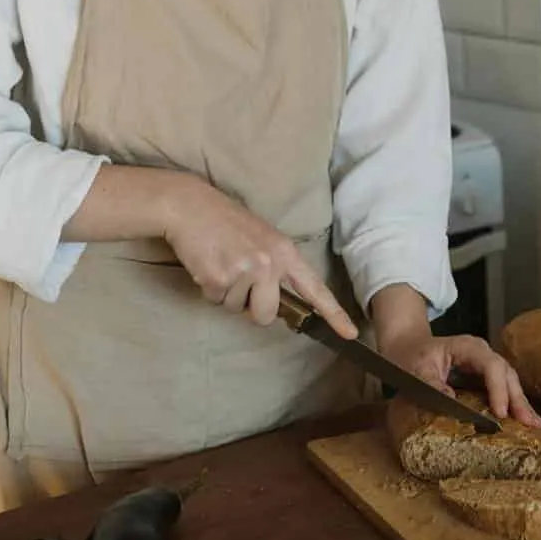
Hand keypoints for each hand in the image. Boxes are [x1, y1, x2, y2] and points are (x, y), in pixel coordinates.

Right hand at [162, 177, 359, 339]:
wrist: (190, 206)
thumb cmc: (225, 222)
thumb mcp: (262, 239)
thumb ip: (275, 268)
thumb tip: (274, 305)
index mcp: (285, 252)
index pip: (314, 288)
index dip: (333, 313)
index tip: (350, 334)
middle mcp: (269, 263)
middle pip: (266, 315)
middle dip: (250, 307)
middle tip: (237, 279)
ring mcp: (245, 271)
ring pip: (237, 309)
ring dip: (226, 294)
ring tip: (220, 262)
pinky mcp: (219, 279)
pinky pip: (216, 301)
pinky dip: (209, 289)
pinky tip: (207, 264)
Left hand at [371, 285, 540, 426]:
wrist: (406, 347)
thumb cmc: (410, 357)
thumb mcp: (415, 369)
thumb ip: (431, 383)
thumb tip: (450, 400)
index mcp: (467, 347)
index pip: (491, 366)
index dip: (498, 389)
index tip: (500, 414)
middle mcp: (481, 353)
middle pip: (506, 373)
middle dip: (517, 398)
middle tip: (529, 423)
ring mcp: (484, 363)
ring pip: (509, 380)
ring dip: (520, 401)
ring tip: (533, 424)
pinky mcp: (484, 375)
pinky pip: (503, 386)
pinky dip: (512, 402)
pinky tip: (522, 418)